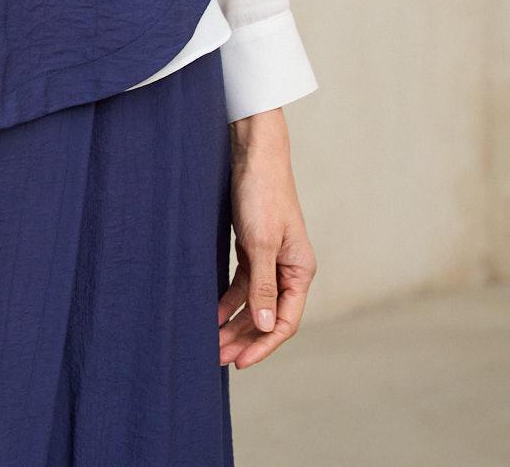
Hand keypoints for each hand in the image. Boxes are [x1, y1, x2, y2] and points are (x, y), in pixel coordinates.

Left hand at [218, 106, 317, 369]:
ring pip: (254, 302)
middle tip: (218, 357)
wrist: (252, 153)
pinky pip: (243, 284)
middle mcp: (289, 268)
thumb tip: (267, 326)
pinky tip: (214, 314)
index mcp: (300, 270)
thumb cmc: (262, 193)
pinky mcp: (253, 248)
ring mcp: (270, 259)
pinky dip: (229, 300)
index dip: (263, 344)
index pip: (285, 321)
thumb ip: (264, 285)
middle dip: (245, 338)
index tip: (240, 361)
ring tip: (213, 342)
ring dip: (235, 322)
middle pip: (268, 315)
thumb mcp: (261, 242)